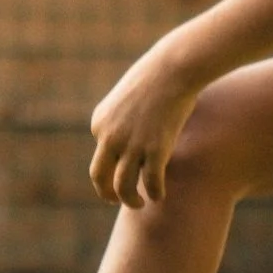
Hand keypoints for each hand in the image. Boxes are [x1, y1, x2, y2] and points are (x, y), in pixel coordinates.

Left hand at [89, 44, 199, 208]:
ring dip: (130, 200)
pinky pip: (151, 184)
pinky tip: (159, 196)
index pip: (101, 154)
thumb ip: (122, 122)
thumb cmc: (155, 79)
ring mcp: (131, 145)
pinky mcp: (155, 150)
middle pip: (100, 177)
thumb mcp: (127, 99)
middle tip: (115, 200)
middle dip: (106, 193)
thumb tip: (127, 146)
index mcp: (99, 123)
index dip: (115, 163)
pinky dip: (154, 194)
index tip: (128, 164)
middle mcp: (109, 136)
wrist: (173, 67)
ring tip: (140, 204)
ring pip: (122, 187)